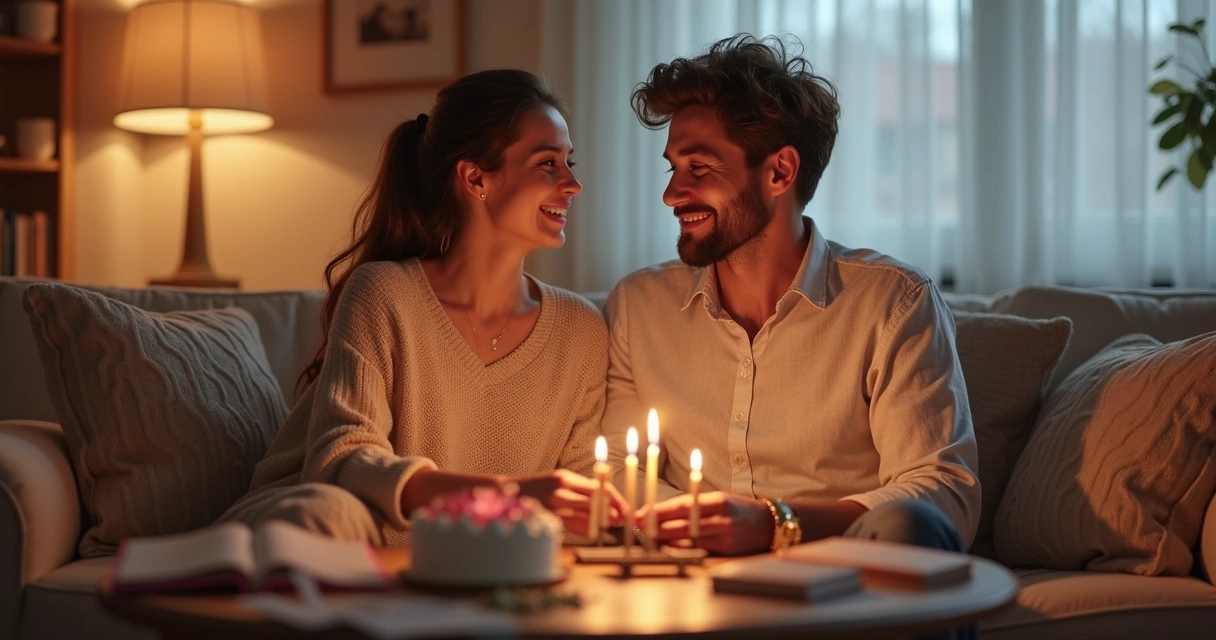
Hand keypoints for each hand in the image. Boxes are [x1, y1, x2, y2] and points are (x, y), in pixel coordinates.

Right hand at [514, 469, 627, 535]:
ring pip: (586, 517)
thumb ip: (582, 488)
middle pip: (595, 503)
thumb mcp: (560, 480)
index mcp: (565, 477)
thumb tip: (609, 501)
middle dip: (612, 512)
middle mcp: (560, 490)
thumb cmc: (538, 487)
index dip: (616, 499)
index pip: (599, 487)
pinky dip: (587, 529)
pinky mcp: (548, 520)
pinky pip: (574, 527)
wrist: (508, 494)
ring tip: (612, 525)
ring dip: (602, 522)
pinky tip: (595, 531)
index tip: (627, 508)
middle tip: (624, 519)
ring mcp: (553, 507)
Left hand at [641, 491, 772, 555]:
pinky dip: (682, 549)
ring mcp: (725, 536)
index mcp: (718, 500)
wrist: (769, 525)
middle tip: (636, 526)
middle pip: (683, 522)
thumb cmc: (738, 509)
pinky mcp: (728, 551)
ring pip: (689, 538)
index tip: (640, 512)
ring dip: (665, 539)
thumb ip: (694, 504)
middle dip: (656, 525)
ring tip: (646, 538)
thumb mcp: (719, 499)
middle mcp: (722, 518)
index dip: (659, 510)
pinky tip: (669, 548)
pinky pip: (700, 550)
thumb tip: (662, 511)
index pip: (683, 504)